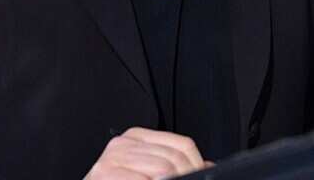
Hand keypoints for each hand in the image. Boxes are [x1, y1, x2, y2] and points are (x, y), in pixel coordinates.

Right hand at [83, 127, 210, 178]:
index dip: (197, 165)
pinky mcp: (104, 174)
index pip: (183, 144)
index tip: (202, 176)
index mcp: (136, 137)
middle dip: (187, 177)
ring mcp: (112, 158)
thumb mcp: (147, 174)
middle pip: (175, 159)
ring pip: (164, 171)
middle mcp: (123, 143)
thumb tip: (208, 167)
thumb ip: (173, 167)